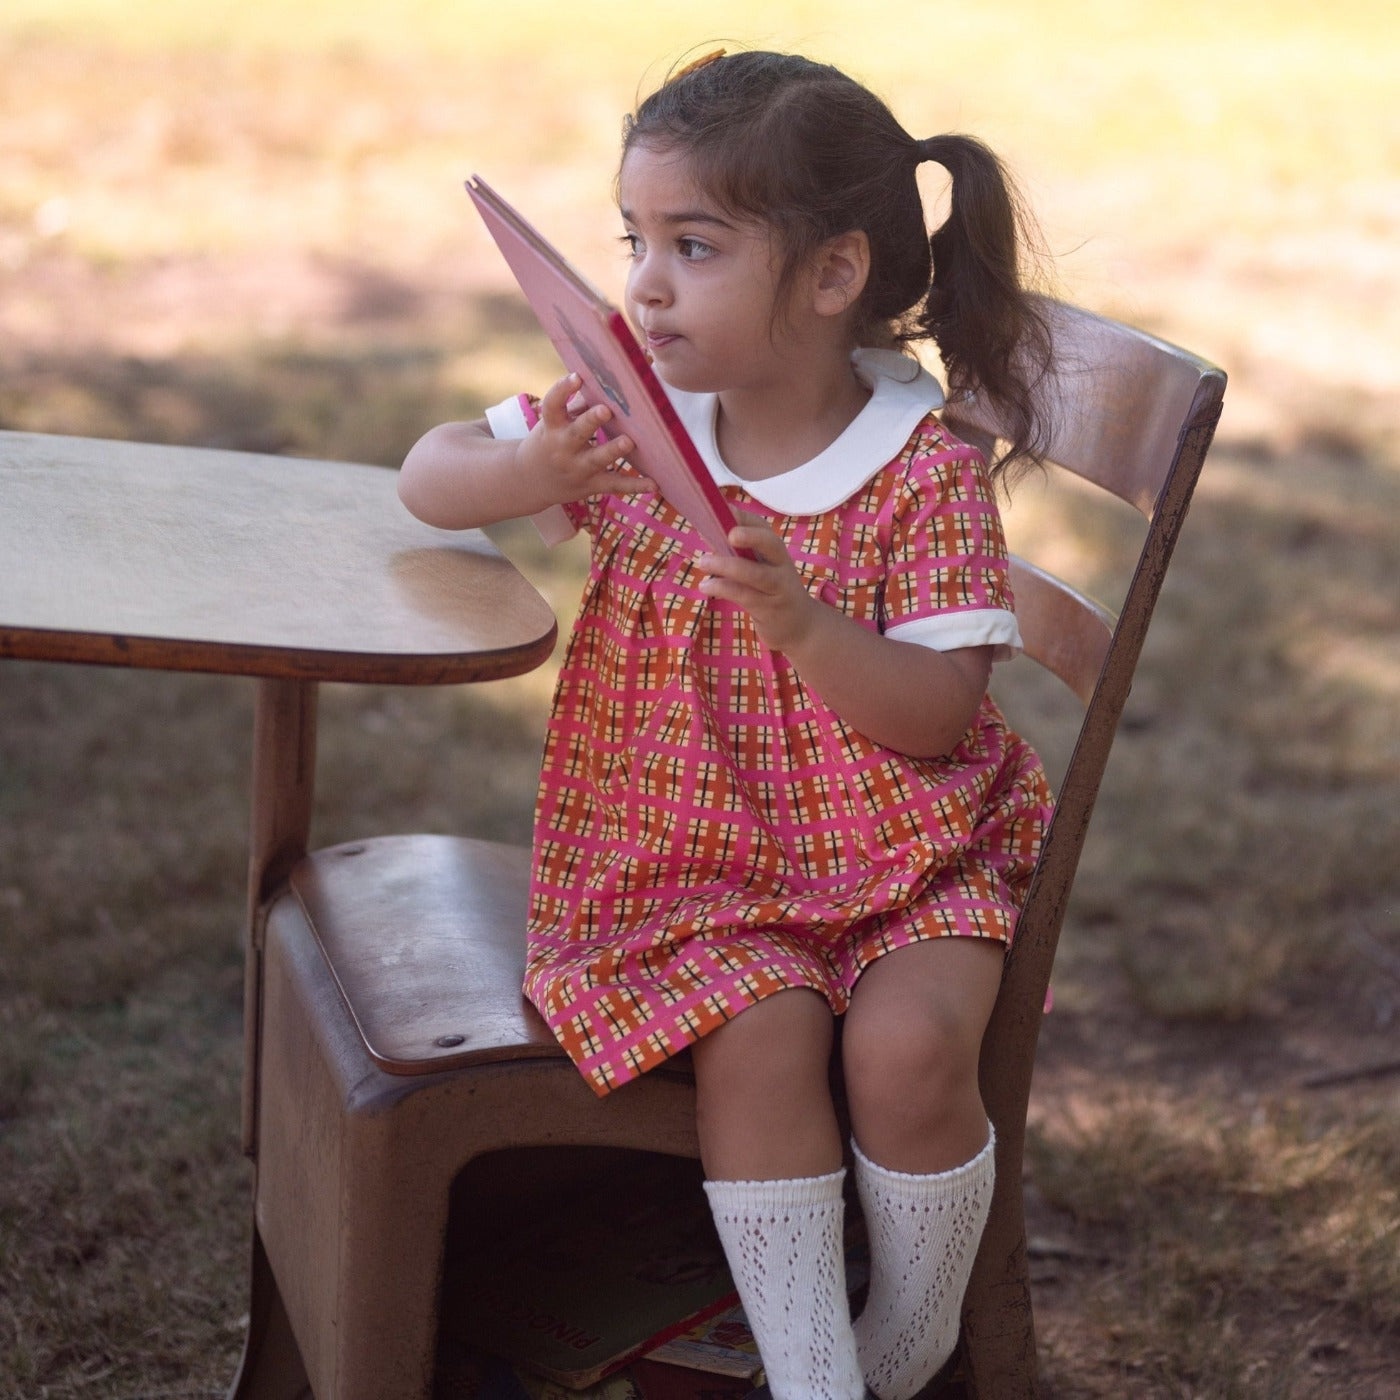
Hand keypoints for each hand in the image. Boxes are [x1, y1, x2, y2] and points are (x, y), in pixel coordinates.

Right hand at [517, 373, 653, 504]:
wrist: (531, 480)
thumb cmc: (550, 441)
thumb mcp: (555, 423)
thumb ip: (577, 405)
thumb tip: (605, 381)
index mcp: (552, 427)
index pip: (552, 406)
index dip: (562, 390)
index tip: (576, 377)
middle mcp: (562, 448)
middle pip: (576, 433)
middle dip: (590, 421)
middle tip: (605, 410)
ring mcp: (577, 468)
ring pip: (596, 460)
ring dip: (613, 450)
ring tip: (629, 441)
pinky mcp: (591, 485)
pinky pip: (615, 485)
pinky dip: (635, 485)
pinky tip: (654, 484)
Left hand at [697, 513, 821, 653]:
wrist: (801, 627)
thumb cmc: (773, 592)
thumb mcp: (763, 570)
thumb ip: (740, 555)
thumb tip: (706, 536)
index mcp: (776, 552)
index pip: (763, 528)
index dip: (745, 518)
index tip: (724, 510)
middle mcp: (782, 567)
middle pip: (771, 545)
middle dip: (752, 536)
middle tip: (729, 534)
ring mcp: (778, 589)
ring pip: (756, 574)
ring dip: (728, 566)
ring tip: (702, 561)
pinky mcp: (769, 610)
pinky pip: (745, 596)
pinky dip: (724, 589)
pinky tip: (706, 585)